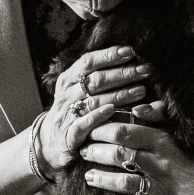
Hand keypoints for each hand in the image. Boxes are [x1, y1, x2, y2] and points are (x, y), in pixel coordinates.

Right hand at [38, 46, 149, 173]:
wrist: (49, 143)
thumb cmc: (71, 112)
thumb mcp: (76, 91)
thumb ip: (95, 77)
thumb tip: (126, 60)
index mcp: (68, 80)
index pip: (88, 62)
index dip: (109, 56)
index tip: (130, 51)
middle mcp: (66, 95)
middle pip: (95, 80)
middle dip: (122, 74)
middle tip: (144, 70)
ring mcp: (67, 115)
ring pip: (94, 100)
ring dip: (119, 95)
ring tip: (141, 90)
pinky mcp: (70, 135)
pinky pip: (83, 124)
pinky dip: (97, 116)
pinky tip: (112, 110)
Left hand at [80, 111, 193, 194]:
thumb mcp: (184, 129)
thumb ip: (161, 115)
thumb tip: (137, 108)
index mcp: (164, 140)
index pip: (124, 132)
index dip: (100, 131)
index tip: (89, 131)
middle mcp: (163, 163)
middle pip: (119, 157)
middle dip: (95, 154)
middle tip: (82, 152)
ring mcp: (168, 188)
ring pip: (125, 184)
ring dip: (102, 181)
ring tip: (89, 177)